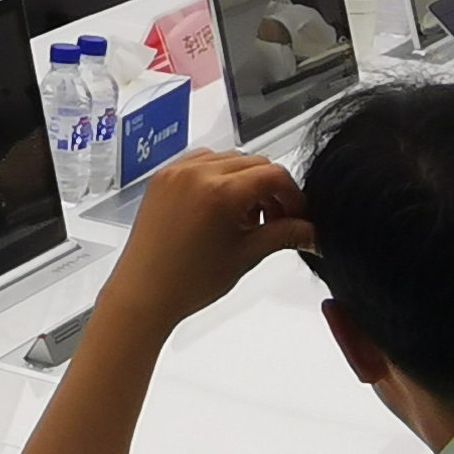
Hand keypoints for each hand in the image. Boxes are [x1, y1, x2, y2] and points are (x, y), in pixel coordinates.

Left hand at [117, 149, 309, 324]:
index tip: (297, 215)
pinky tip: (222, 207)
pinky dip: (218, 176)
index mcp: (220, 192)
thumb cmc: (187, 282)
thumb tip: (310, 231)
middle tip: (276, 220)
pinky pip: (201, 163)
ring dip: (245, 181)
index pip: (274, 175)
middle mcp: (197, 173)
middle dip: (271, 189)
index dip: (293, 196)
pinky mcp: (163, 178)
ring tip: (246, 218)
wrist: (143, 293)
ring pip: (229, 160)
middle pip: (254, 164)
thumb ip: (283, 235)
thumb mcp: (246, 256)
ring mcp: (176, 173)